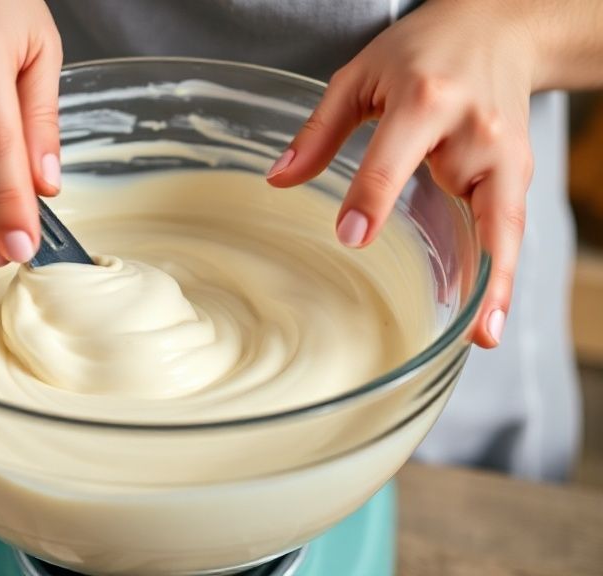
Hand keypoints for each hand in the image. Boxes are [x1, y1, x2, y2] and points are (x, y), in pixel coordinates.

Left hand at [268, 0, 538, 347]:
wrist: (499, 25)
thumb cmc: (425, 49)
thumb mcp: (360, 77)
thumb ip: (319, 131)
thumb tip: (278, 178)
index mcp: (427, 99)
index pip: (394, 159)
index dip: (372, 200)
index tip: (352, 237)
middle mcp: (475, 129)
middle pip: (479, 203)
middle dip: (480, 265)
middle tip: (468, 324)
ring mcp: (506, 152)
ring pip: (506, 225)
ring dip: (500, 281)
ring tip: (483, 333)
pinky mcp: (518, 168)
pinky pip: (510, 224)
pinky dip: (502, 266)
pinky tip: (487, 307)